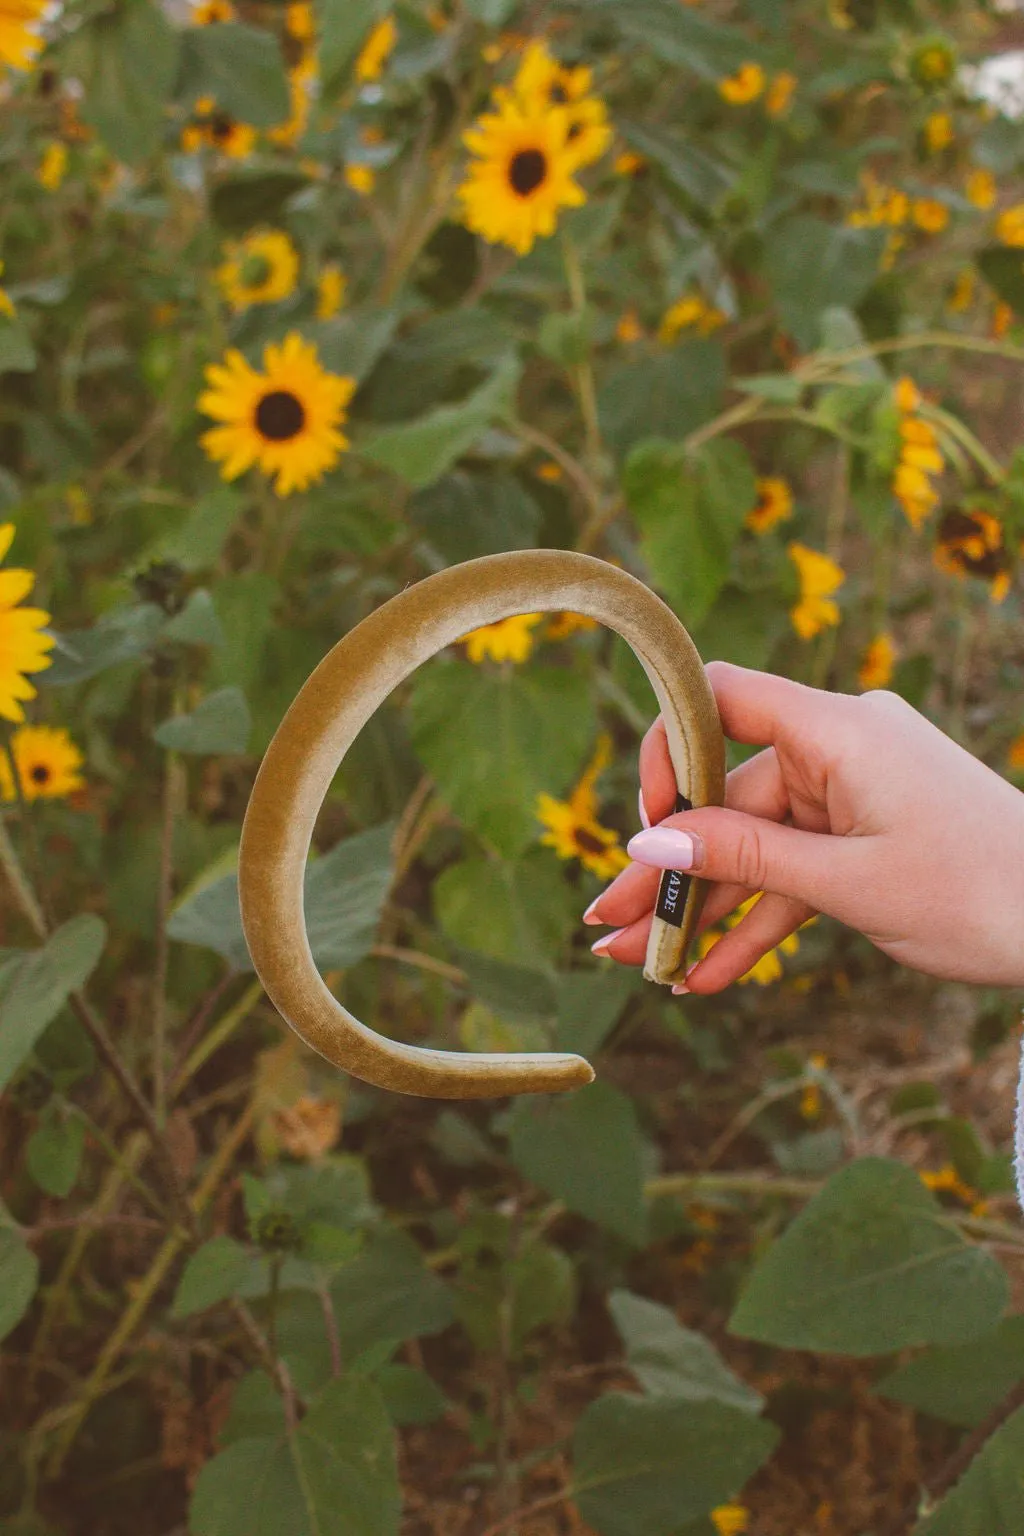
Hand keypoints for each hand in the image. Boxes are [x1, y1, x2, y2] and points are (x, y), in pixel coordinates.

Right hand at [582, 660, 1023, 992]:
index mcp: (839, 730)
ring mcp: (854, 793)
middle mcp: (840, 749)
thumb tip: (648, 841)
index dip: (669, 750)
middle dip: (671, 871)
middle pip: (729, 800)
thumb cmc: (980, 894)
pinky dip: (761, 919)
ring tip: (644, 964)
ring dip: (707, 909)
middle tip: (608, 928)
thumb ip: (744, 859)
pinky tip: (709, 973)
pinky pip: (797, 871)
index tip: (646, 823)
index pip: (723, 699)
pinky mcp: (868, 833)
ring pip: (757, 847)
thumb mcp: (848, 884)